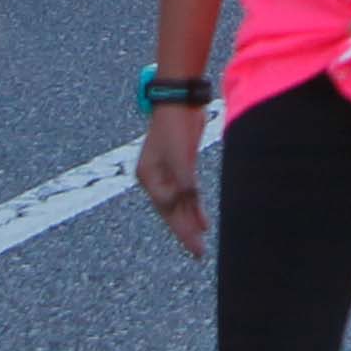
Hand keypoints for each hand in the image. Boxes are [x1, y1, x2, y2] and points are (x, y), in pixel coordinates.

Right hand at [134, 103, 211, 254]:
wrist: (181, 98)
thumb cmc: (176, 126)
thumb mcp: (179, 155)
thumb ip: (183, 181)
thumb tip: (186, 202)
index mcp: (148, 176)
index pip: (166, 208)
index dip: (181, 227)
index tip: (197, 242)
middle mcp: (154, 177)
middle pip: (170, 210)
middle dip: (184, 231)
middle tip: (198, 252)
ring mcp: (166, 171)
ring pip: (178, 203)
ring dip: (189, 220)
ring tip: (200, 242)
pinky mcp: (180, 164)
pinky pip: (186, 192)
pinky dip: (194, 205)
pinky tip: (202, 220)